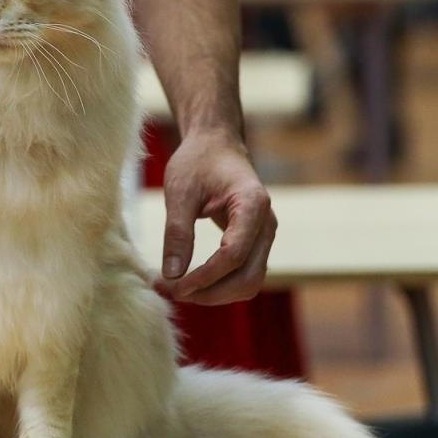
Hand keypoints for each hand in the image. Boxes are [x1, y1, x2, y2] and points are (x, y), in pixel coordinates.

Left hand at [155, 128, 274, 305]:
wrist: (215, 144)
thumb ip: (177, 232)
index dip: (204, 277)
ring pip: (249, 283)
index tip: (172, 285)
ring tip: (176, 289)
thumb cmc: (198, 161)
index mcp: (253, 205)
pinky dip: (219, 285)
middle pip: (248, 277)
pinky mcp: (255, 243)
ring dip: (215, 294)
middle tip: (170, 291)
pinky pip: (244, 275)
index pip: (233, 255)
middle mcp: (266, 224)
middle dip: (210, 292)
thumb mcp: (180, 191)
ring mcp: (264, 236)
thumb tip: (171, 275)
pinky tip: (190, 282)